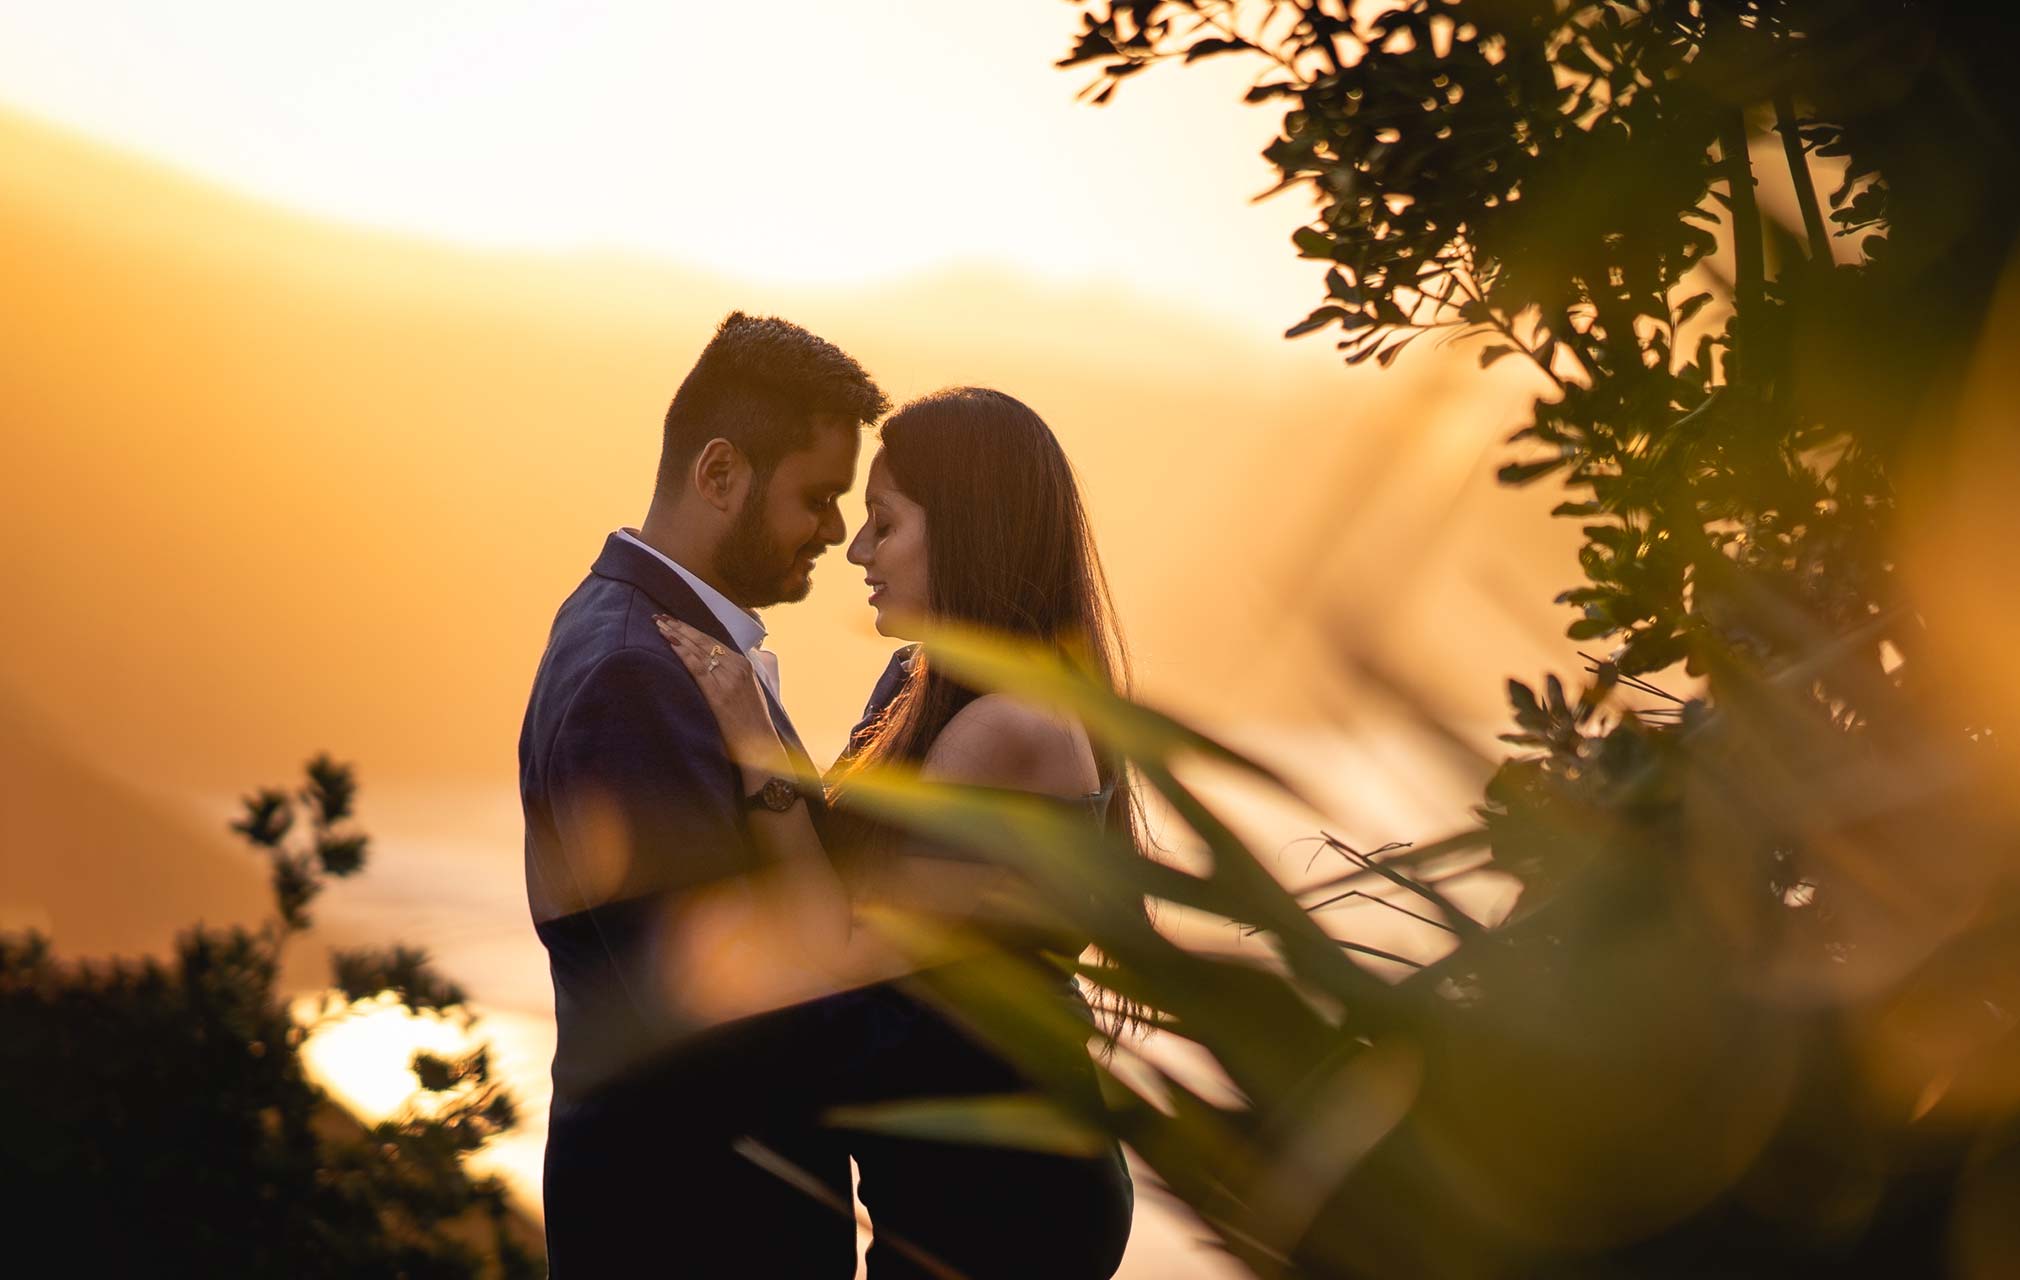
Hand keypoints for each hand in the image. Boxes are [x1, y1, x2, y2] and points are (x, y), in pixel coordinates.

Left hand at [652, 614, 789, 774]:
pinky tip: (671, 644)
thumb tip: (715, 665)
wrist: (760, 745)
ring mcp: (728, 679)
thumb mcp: (750, 692)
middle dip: (680, 628)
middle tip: (660, 617)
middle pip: (704, 641)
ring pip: (699, 650)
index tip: (675, 621)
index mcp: (745, 665)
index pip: (714, 641)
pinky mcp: (718, 694)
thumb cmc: (752, 722)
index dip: (692, 630)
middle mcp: (737, 667)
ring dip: (677, 636)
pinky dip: (684, 654)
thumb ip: (734, 676)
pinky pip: (698, 668)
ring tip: (660, 626)